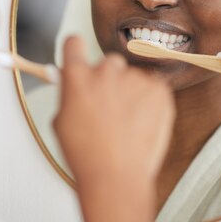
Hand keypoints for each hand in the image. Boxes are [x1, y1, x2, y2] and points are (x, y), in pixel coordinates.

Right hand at [54, 36, 174, 221]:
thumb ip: (68, 95)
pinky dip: (150, 101)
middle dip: (109, 78)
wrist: (115, 177)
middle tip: (109, 106)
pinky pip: (153, 88)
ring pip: (133, 79)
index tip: (79, 58)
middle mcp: (105, 71)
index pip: (74, 44)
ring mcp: (134, 79)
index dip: (76, 52)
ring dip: (131, 93)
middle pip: (109, 62)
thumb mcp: (62, 122)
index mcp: (77, 77)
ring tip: (127, 124)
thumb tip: (70, 84)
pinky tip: (141, 123)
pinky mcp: (158, 89)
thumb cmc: (86, 155)